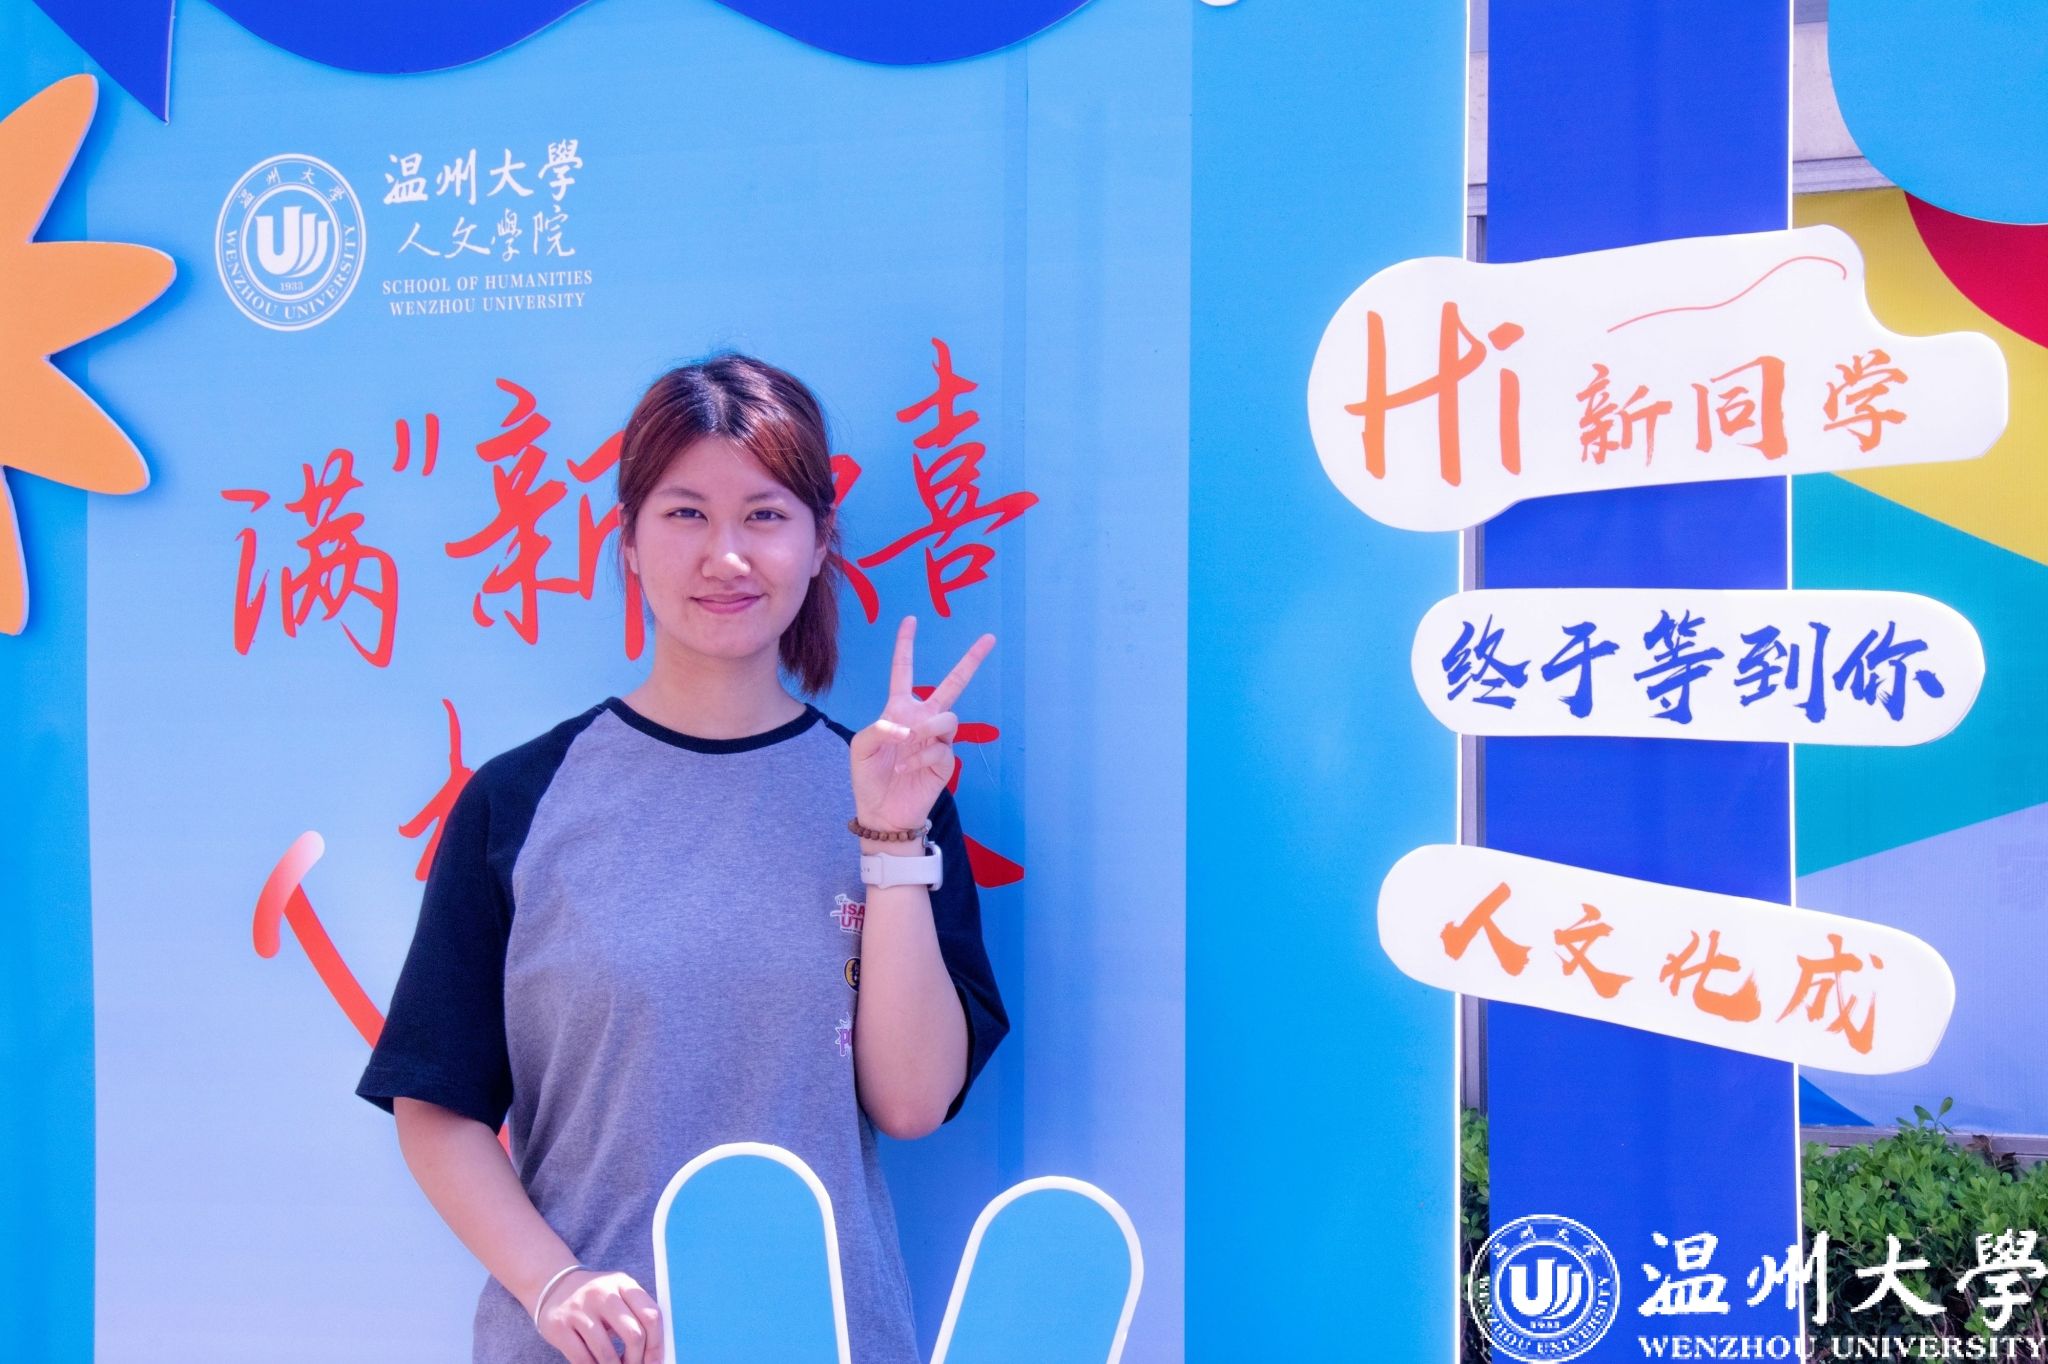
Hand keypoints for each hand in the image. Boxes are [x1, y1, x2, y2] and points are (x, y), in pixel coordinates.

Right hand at [536, 1268, 663, 1363]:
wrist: (555, 1286)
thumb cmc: (597, 1298)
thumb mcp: (619, 1295)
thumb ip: (637, 1317)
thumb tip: (654, 1355)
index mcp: (623, 1283)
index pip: (651, 1315)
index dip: (657, 1344)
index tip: (656, 1361)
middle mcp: (602, 1293)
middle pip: (633, 1334)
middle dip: (638, 1360)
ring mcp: (579, 1310)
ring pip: (607, 1353)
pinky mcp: (559, 1327)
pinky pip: (583, 1359)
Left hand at [850, 616, 995, 835]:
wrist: (882, 811)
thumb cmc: (869, 776)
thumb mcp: (862, 746)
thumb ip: (880, 727)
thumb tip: (911, 726)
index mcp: (899, 709)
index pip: (904, 671)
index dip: (906, 645)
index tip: (911, 620)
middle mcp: (923, 719)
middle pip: (953, 684)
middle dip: (971, 660)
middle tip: (989, 638)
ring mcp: (937, 740)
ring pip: (948, 717)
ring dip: (927, 729)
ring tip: (909, 744)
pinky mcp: (945, 761)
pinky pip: (941, 748)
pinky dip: (921, 756)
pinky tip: (906, 768)